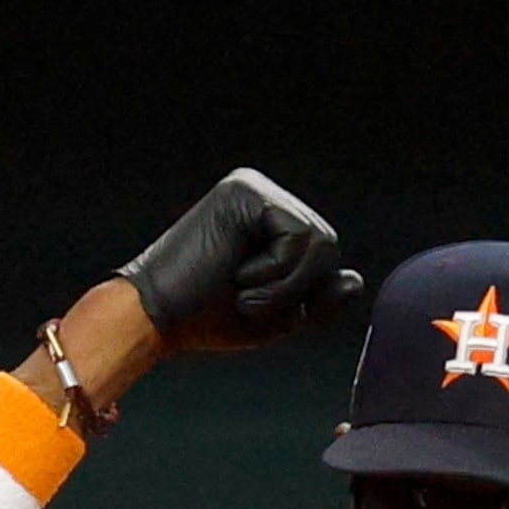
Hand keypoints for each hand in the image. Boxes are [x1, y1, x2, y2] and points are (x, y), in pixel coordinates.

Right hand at [116, 168, 362, 353]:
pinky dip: (277, 274)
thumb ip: (316, 299)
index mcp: (267, 222)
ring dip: (285, 285)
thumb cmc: (204, 320)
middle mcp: (262, 198)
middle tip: (244, 300)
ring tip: (241, 290)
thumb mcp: (275, 317)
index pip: (321, 255)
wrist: (153, 319)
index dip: (299, 295)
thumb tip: (355, 280)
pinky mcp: (246, 191)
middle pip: (327, 245)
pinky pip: (299, 237)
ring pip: (320, 242)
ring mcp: (253, 189)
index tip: (247, 303)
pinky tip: (236, 276)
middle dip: (295, 289)